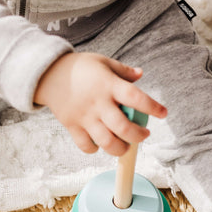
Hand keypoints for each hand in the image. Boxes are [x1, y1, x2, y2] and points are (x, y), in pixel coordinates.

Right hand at [33, 52, 166, 155]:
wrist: (48, 74)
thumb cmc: (79, 67)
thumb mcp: (103, 62)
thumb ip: (123, 71)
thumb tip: (141, 75)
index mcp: (108, 85)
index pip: (135, 97)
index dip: (152, 107)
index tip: (163, 113)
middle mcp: (98, 103)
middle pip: (123, 128)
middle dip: (138, 136)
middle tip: (144, 134)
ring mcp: (84, 117)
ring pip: (106, 142)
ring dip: (120, 148)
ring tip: (125, 145)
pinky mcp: (72, 126)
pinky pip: (86, 146)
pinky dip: (96, 149)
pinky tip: (101, 144)